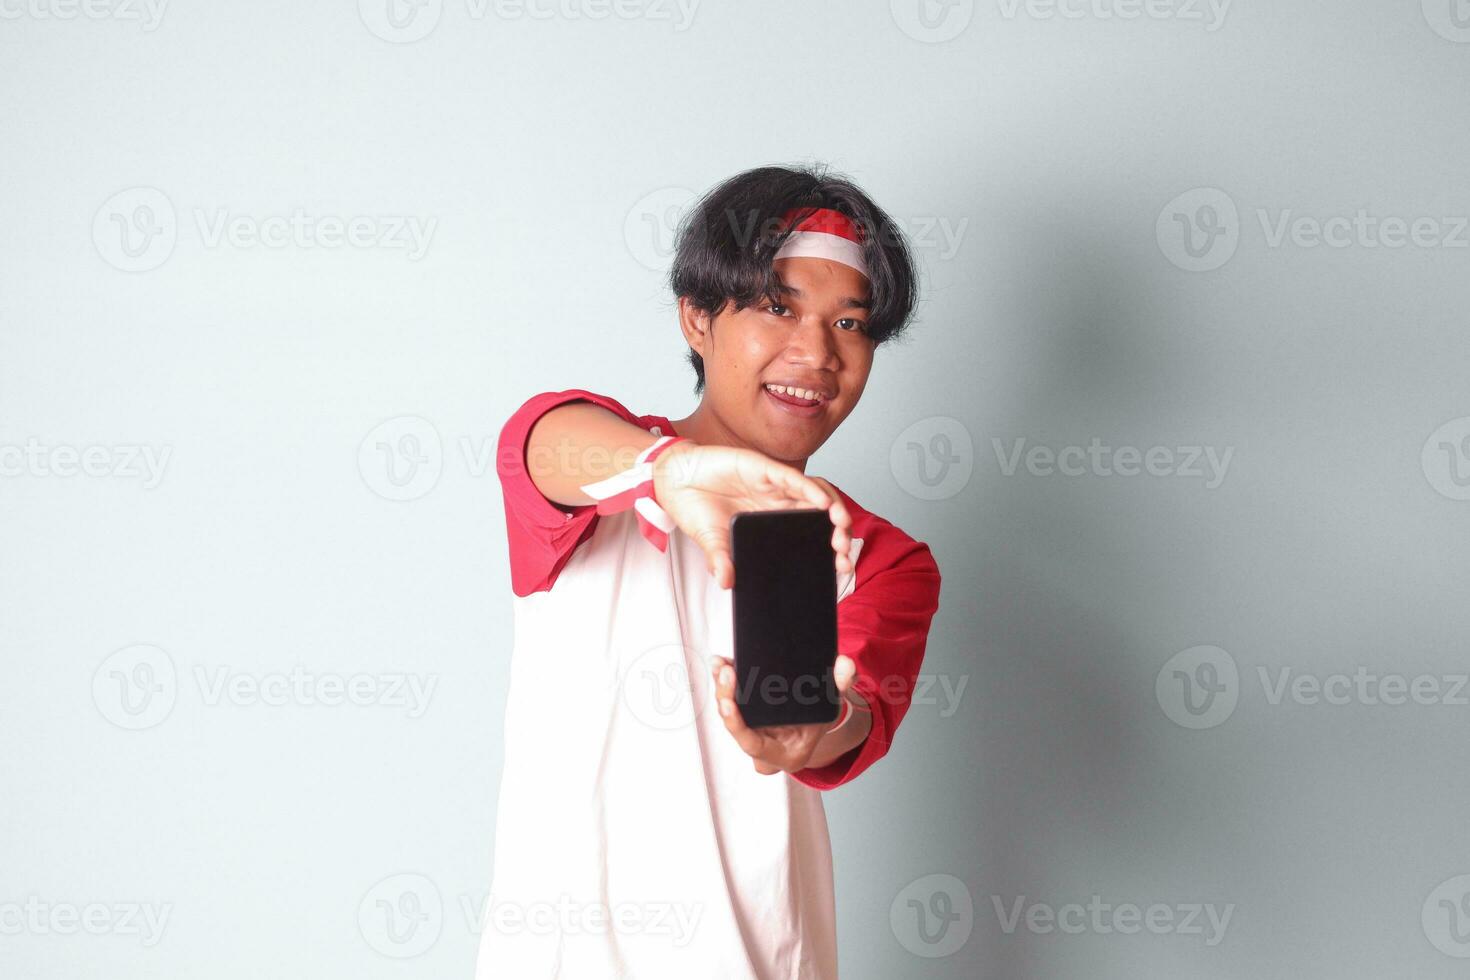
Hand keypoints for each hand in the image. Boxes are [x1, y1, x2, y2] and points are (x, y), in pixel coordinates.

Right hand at [653, 441, 852, 589]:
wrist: (674, 481)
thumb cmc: (695, 509)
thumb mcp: (711, 542)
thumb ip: (721, 560)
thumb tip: (725, 583)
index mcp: (770, 522)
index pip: (809, 534)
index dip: (828, 548)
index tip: (839, 566)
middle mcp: (778, 503)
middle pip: (820, 516)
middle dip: (838, 533)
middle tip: (843, 552)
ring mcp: (773, 486)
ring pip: (814, 494)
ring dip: (832, 509)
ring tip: (841, 527)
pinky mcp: (764, 468)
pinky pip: (793, 479)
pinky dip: (810, 490)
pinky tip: (823, 503)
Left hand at [708, 653, 862, 774]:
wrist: (813, 724)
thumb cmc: (822, 718)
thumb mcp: (834, 704)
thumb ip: (842, 685)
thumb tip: (846, 664)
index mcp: (785, 755)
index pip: (754, 746)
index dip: (737, 726)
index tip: (729, 704)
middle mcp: (763, 750)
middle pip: (735, 727)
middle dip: (726, 698)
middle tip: (726, 671)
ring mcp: (751, 735)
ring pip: (729, 715)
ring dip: (721, 689)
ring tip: (721, 663)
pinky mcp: (745, 721)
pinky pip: (730, 705)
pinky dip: (724, 686)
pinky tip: (720, 664)